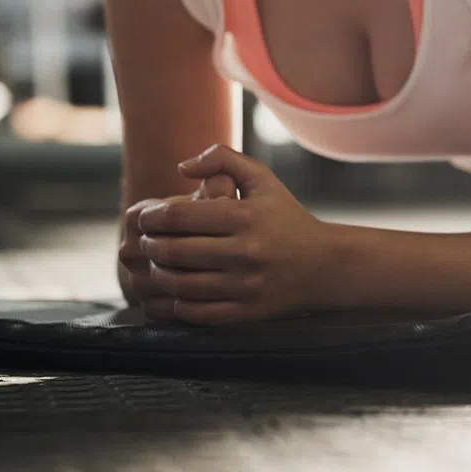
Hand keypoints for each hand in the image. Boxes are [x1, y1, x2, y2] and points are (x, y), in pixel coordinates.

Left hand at [127, 145, 336, 323]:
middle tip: (144, 243)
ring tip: (156, 266)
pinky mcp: (248, 312)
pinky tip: (177, 291)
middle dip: (149, 246)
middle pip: (173, 251)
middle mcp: (245, 251)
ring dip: (159, 275)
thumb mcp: (262, 179)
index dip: (151, 217)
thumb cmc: (286, 217)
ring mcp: (246, 285)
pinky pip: (197, 313)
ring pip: (181, 285)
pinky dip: (178, 304)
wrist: (325, 265)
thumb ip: (223, 158)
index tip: (144, 219)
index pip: (177, 216)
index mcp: (243, 216)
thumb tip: (181, 167)